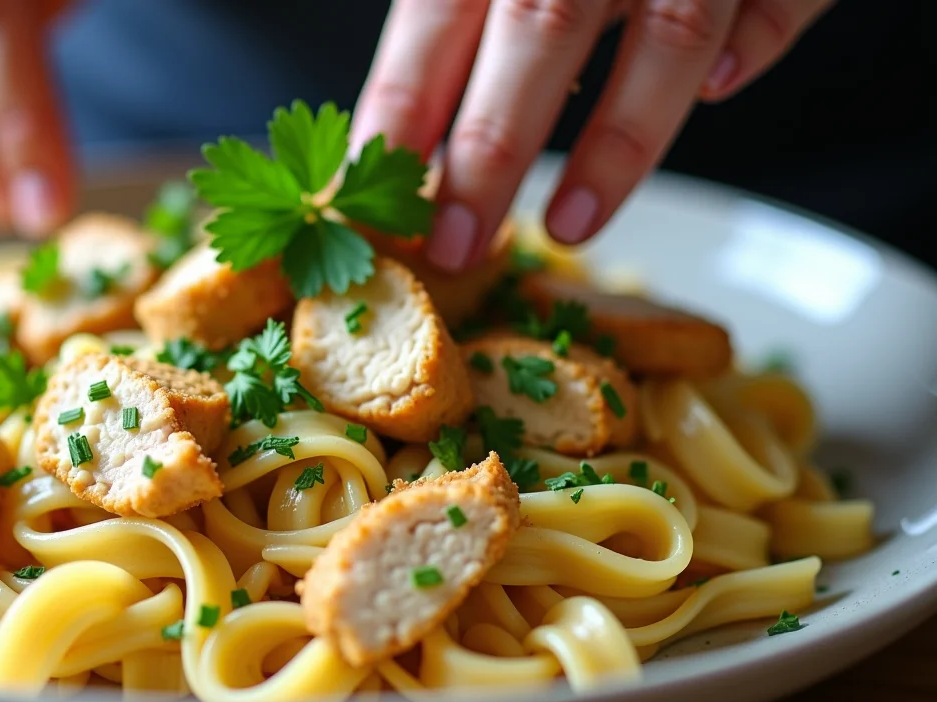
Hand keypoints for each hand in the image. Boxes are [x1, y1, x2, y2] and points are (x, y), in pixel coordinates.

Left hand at [352, 0, 830, 270]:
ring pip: (667, 30)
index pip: (436, 15)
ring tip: (567, 228)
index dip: (403, 108)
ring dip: (616, 142)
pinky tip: (722, 92)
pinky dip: (759, 40)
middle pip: (538, 29)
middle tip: (452, 244)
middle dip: (489, 150)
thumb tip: (398, 122)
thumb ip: (457, 8)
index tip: (375, 196)